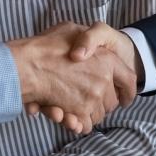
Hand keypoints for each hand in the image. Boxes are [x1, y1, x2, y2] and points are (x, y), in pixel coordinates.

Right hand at [8, 22, 136, 134]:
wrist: (27, 64)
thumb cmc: (47, 45)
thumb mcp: (71, 30)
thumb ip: (85, 39)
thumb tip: (87, 48)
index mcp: (107, 59)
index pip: (129, 80)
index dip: (128, 90)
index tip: (125, 98)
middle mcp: (103, 79)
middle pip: (112, 102)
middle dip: (103, 104)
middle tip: (91, 102)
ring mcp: (92, 97)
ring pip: (98, 115)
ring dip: (88, 115)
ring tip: (75, 111)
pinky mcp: (79, 112)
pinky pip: (84, 125)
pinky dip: (77, 125)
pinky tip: (68, 119)